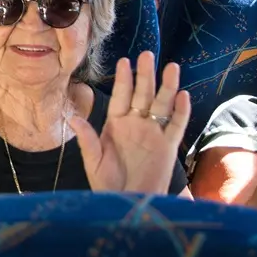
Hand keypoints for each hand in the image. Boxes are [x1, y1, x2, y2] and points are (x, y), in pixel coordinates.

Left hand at [70, 51, 189, 193]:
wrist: (128, 203)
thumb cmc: (107, 183)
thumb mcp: (94, 161)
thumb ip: (88, 139)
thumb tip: (73, 118)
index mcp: (116, 125)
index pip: (121, 96)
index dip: (123, 79)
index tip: (124, 60)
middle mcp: (136, 125)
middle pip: (143, 95)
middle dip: (145, 75)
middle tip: (148, 54)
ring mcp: (153, 134)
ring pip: (162, 105)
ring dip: (167, 87)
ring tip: (171, 67)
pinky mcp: (168, 147)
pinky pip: (176, 126)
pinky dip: (181, 111)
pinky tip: (183, 96)